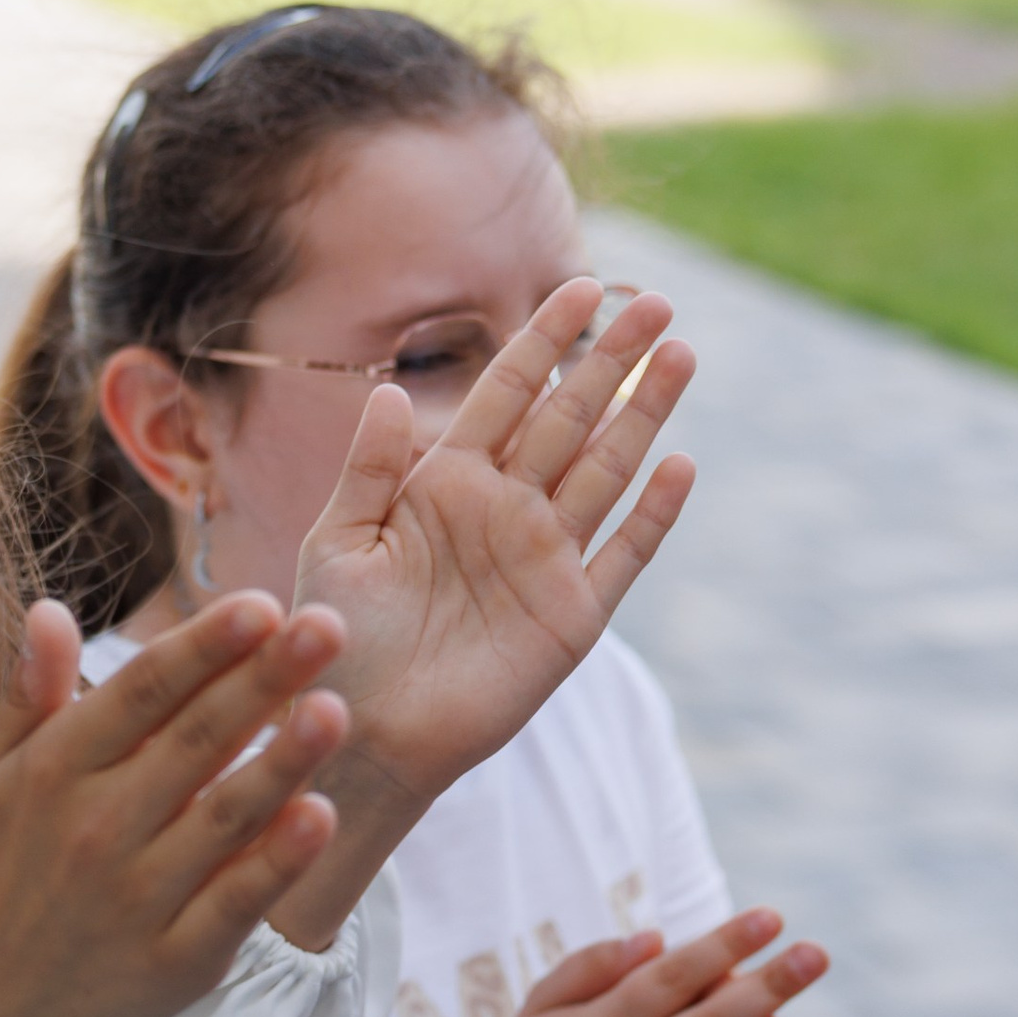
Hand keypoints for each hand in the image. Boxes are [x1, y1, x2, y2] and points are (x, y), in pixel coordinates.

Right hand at [0, 591, 356, 1016]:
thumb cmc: (8, 868)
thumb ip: (31, 693)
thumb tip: (49, 607)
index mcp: (56, 771)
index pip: (141, 694)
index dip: (202, 646)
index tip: (260, 604)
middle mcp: (95, 828)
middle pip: (193, 742)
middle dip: (261, 680)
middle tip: (327, 627)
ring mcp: (138, 898)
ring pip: (223, 819)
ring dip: (281, 763)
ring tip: (335, 710)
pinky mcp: (177, 960)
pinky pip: (235, 903)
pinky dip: (277, 863)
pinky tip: (321, 816)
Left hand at [291, 280, 694, 827]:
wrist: (360, 731)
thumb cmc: (336, 639)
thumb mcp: (338, 542)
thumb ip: (368, 469)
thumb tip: (391, 391)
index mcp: (446, 482)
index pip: (506, 394)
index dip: (543, 342)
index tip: (578, 285)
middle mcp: (504, 510)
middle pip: (570, 418)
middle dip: (611, 360)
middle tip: (657, 302)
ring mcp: (544, 559)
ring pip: (606, 470)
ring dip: (644, 414)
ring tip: (680, 354)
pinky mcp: (570, 617)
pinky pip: (622, 556)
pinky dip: (652, 514)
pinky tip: (678, 464)